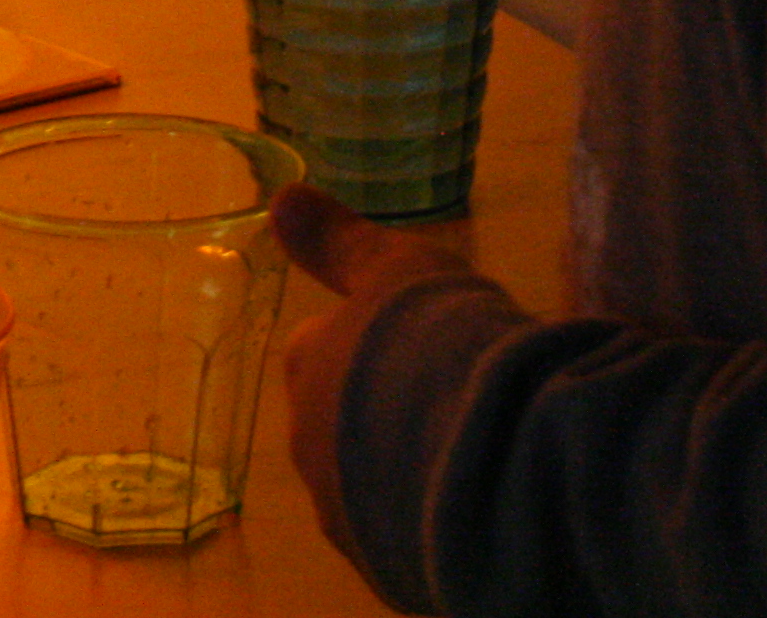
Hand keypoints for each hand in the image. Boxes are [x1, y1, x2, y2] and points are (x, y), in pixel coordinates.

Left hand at [269, 181, 477, 576]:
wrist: (485, 453)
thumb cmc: (438, 342)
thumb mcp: (395, 269)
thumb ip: (338, 242)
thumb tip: (281, 197)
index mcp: (310, 371)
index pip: (317, 352)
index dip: (364, 344)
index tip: (408, 340)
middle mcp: (313, 449)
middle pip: (339, 423)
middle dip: (378, 412)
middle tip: (444, 395)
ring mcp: (348, 517)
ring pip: (369, 485)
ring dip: (402, 469)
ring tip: (467, 451)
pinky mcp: (390, 570)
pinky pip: (405, 538)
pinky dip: (430, 520)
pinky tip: (475, 501)